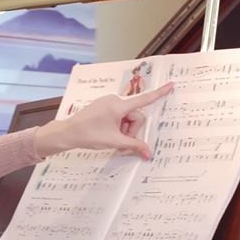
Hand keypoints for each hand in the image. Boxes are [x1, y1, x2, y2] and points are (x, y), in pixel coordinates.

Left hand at [34, 82, 174, 159]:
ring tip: (112, 139)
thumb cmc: (89, 134)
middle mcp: (115, 100)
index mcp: (119, 106)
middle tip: (121, 142)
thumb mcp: (114, 142)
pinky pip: (117, 115)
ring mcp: (108, 102)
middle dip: (131, 130)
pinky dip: (117, 126)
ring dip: (124, 130)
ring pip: (126, 117)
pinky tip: (108, 133)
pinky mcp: (103, 106)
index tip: (171, 85)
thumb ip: (134, 146)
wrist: (68, 132)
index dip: (159, 94)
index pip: (144, 100)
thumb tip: (148, 153)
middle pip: (134, 116)